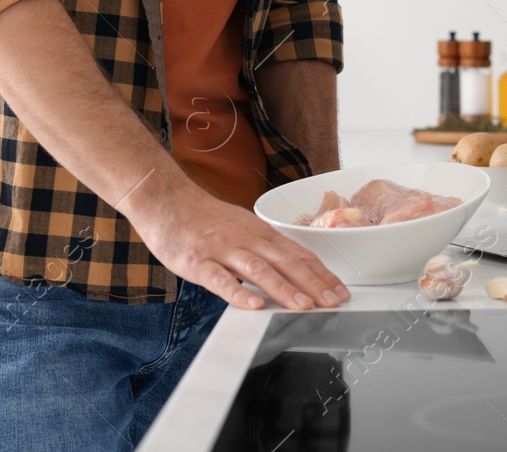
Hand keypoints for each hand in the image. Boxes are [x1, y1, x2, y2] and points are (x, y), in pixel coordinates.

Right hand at [134, 177, 350, 310]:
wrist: (166, 200)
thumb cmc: (204, 218)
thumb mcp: (242, 226)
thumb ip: (264, 248)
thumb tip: (292, 270)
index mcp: (260, 233)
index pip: (299, 254)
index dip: (322, 273)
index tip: (341, 291)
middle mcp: (247, 239)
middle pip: (286, 261)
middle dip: (313, 284)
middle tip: (334, 303)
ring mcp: (223, 249)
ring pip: (259, 270)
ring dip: (284, 288)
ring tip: (304, 306)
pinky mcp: (198, 262)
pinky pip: (220, 279)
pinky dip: (238, 292)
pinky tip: (253, 305)